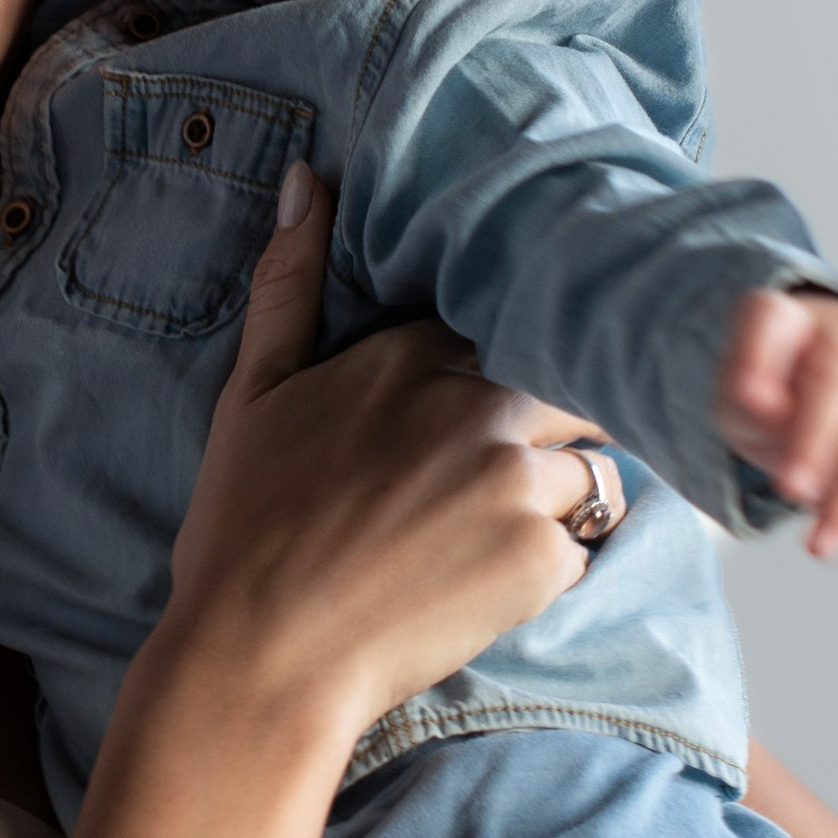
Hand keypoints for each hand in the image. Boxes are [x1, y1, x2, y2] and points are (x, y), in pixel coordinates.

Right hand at [159, 169, 609, 738]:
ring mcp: (516, 481)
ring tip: (482, 542)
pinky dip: (548, 569)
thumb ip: (288, 283)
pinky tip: (479, 589)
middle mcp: (477, 404)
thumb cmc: (246, 531)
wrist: (260, 659)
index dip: (507, 366)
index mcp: (411, 355)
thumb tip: (307, 178)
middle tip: (496, 479)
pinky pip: (584, 547)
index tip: (490, 404)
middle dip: (553, 426)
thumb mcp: (251, 395)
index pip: (509, 326)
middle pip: (571, 388)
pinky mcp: (540, 558)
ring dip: (559, 500)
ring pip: (591, 468)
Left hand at [715, 289, 837, 557]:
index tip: (745, 399)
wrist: (830, 393)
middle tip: (791, 491)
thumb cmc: (773, 399)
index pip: (770, 320)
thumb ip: (743, 405)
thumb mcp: (736, 406)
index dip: (758, 356)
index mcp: (786, 319)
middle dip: (819, 435)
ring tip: (823, 543)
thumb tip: (765, 404)